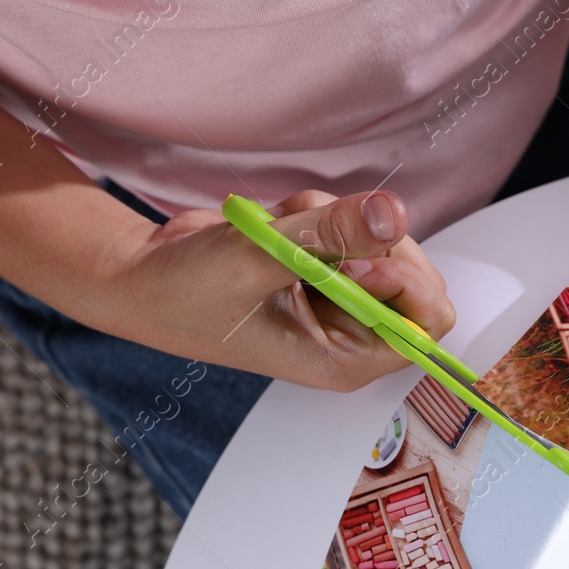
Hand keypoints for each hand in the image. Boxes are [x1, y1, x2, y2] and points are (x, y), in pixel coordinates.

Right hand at [94, 189, 453, 391]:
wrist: (141, 275)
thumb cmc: (187, 291)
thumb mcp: (258, 259)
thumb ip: (328, 236)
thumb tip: (394, 212)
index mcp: (347, 358)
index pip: (427, 323)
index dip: (406, 281)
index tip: (361, 259)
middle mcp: (352, 332)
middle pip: (414, 276)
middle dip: (369, 241)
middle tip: (317, 235)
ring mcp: (339, 297)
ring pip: (381, 240)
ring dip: (335, 219)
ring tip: (280, 231)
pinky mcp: (323, 265)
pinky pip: (350, 224)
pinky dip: (317, 211)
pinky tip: (275, 225)